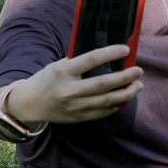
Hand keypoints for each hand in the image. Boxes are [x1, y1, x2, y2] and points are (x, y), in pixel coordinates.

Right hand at [5, 44, 143, 124]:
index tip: (126, 49)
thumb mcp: (58, 65)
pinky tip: (124, 97)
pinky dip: (116, 105)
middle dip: (126, 77)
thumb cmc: (47, 79)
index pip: (92, 59)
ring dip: (127, 93)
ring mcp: (74, 107)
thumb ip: (79, 61)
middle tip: (139, 71)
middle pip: (104, 83)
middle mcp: (69, 90)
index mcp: (63, 71)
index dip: (111, 53)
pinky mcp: (77, 118)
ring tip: (138, 85)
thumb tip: (108, 55)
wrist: (28, 104)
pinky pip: (102, 112)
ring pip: (107, 100)